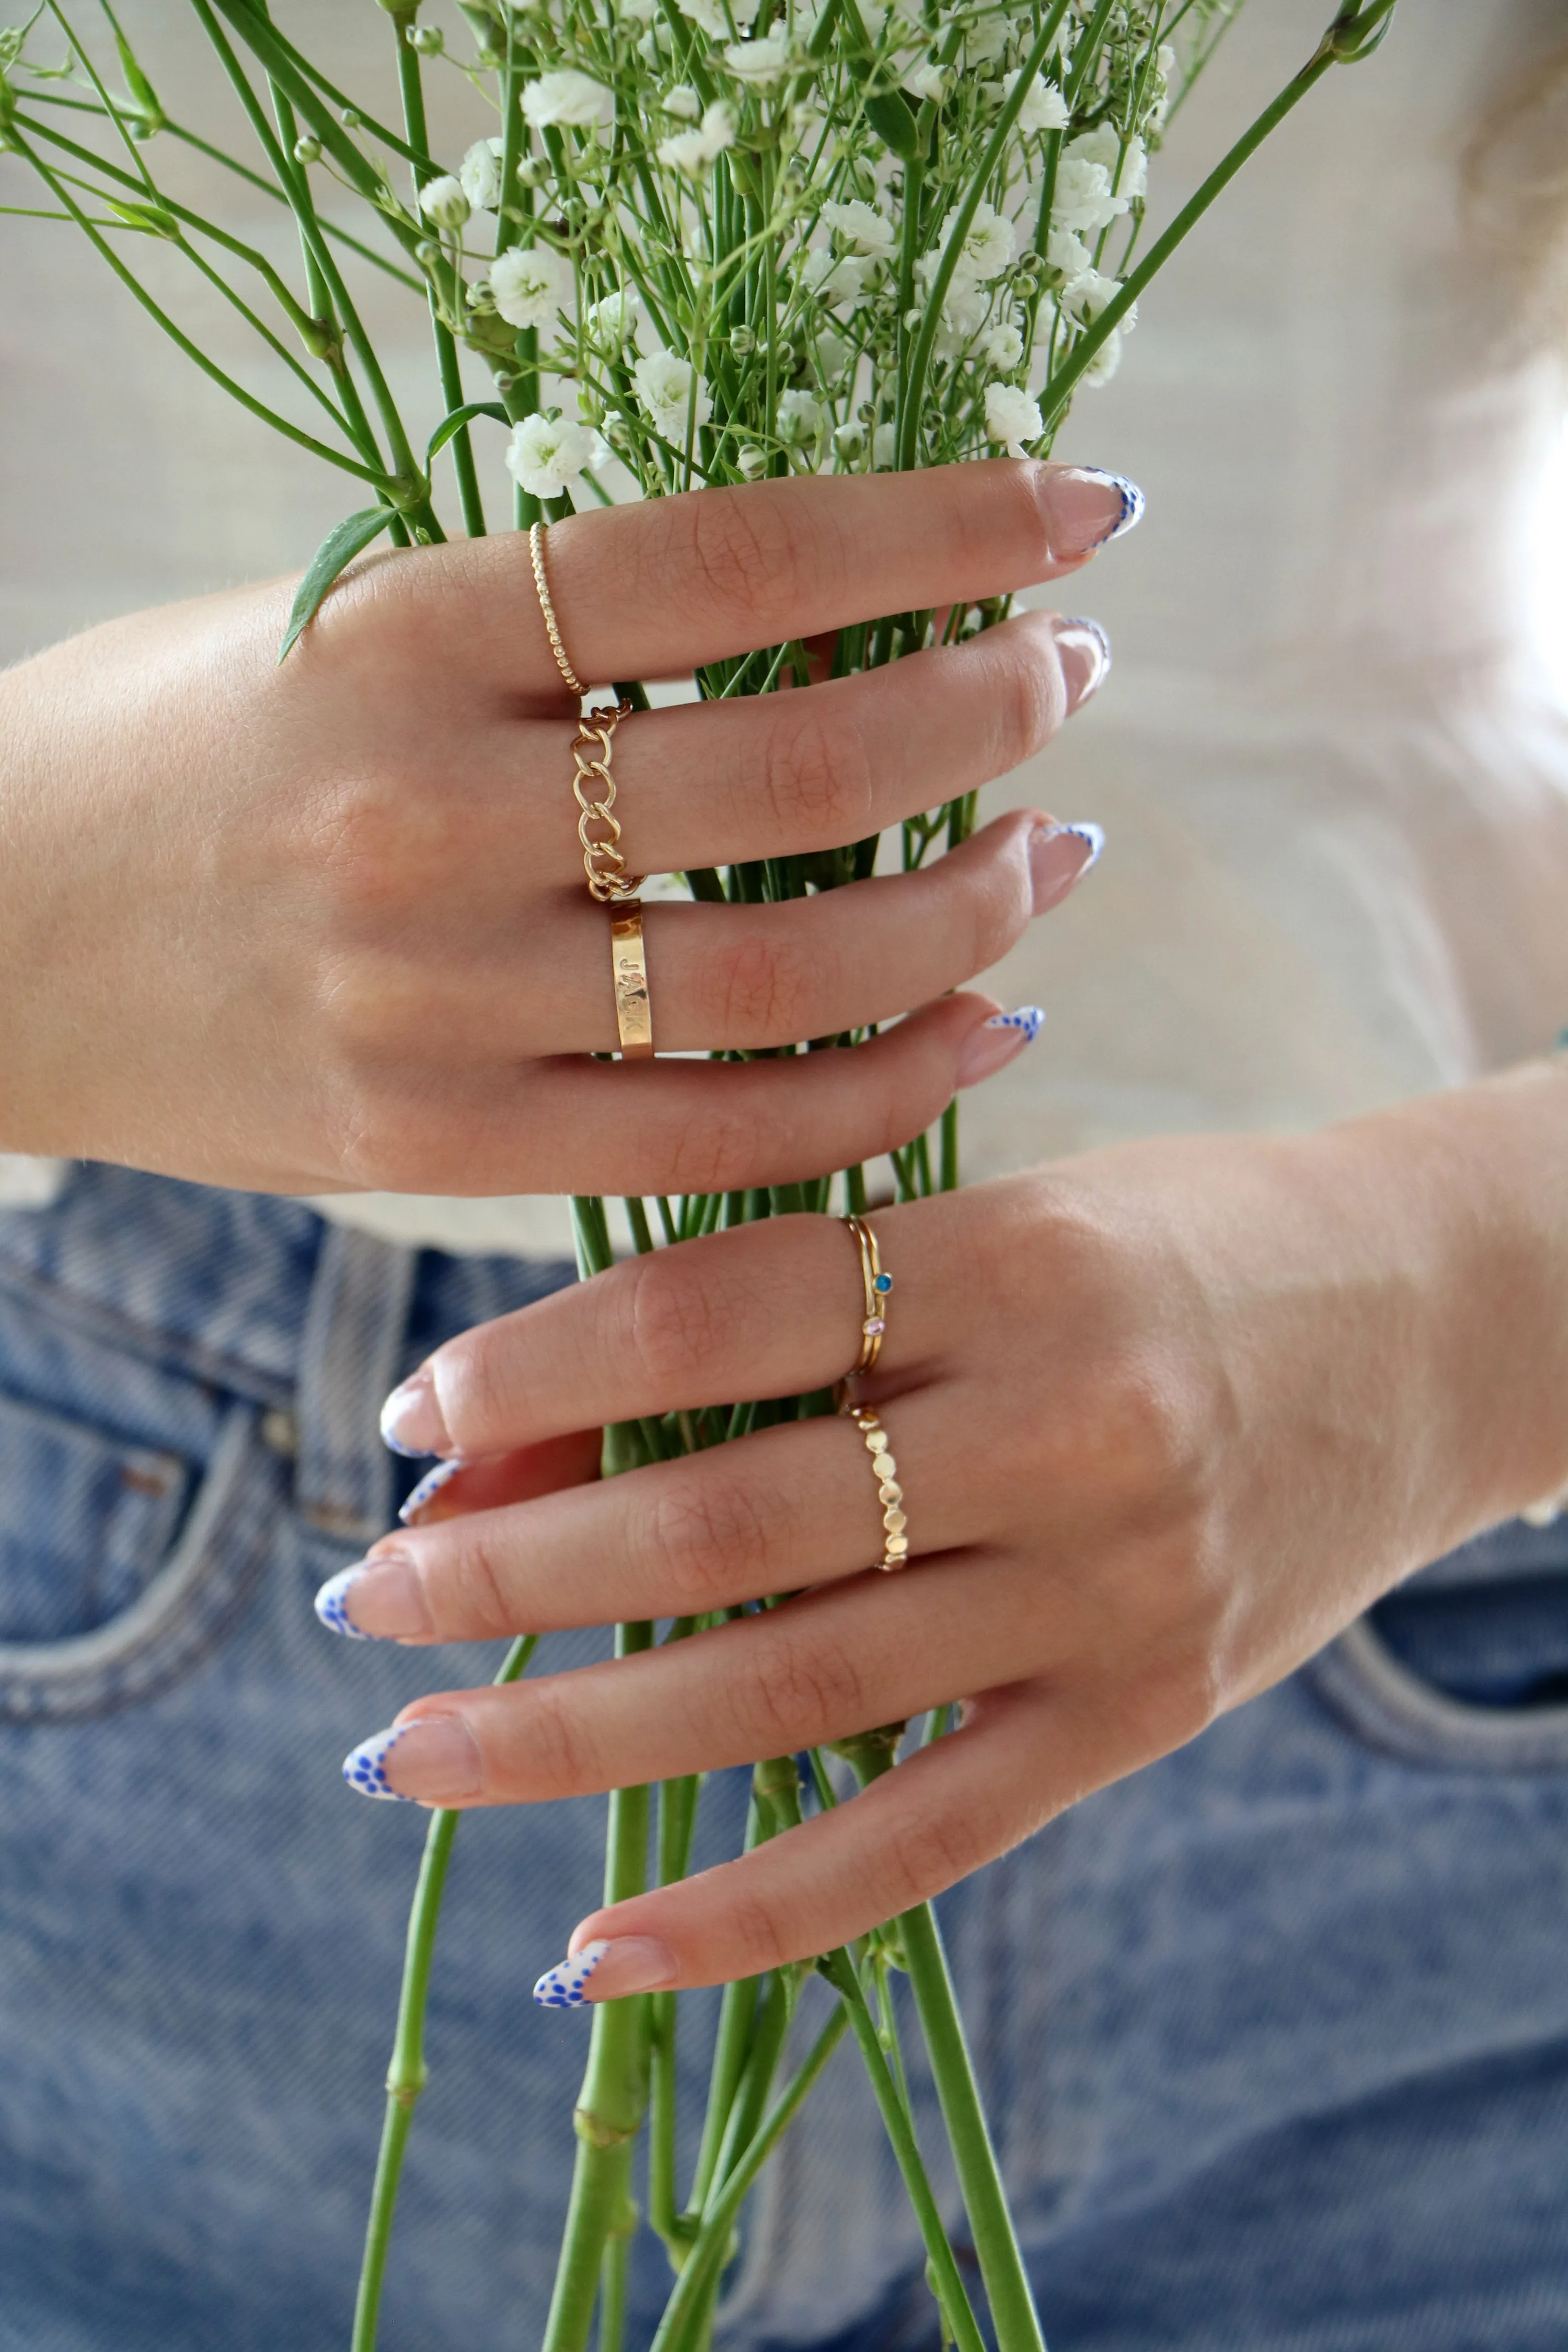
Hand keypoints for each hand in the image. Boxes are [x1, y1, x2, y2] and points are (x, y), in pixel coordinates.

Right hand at [0, 460, 1127, 1194]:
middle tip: (1070, 679)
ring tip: (1056, 853)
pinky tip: (988, 1026)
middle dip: (986, 712)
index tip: (1072, 509)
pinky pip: (723, 1139)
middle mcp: (419, 816)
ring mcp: (429, 1004)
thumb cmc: (173, 753)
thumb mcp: (330, 627)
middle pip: (794, 773)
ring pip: (787, 975)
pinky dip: (888, 1088)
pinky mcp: (435, 1151)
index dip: (937, 524)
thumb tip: (813, 612)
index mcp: (393, 635)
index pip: (729, 557)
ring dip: (973, 908)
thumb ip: (540, 630)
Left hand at [323, 1067, 1567, 1991]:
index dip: (537, 1369)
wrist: (1443, 1320)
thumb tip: (510, 1440)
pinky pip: (922, 1840)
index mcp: (1010, 1257)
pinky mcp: (1145, 1712)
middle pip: (728, 1523)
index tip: (408, 1422)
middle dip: (514, 1574)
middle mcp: (1064, 1425)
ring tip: (415, 1752)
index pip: (714, 1313)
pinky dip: (751, 1912)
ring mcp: (1113, 1587)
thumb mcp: (993, 1221)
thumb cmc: (1176, 1245)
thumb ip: (775, 1315)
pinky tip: (597, 1946)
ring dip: (576, 1736)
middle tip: (366, 1604)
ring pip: (794, 1690)